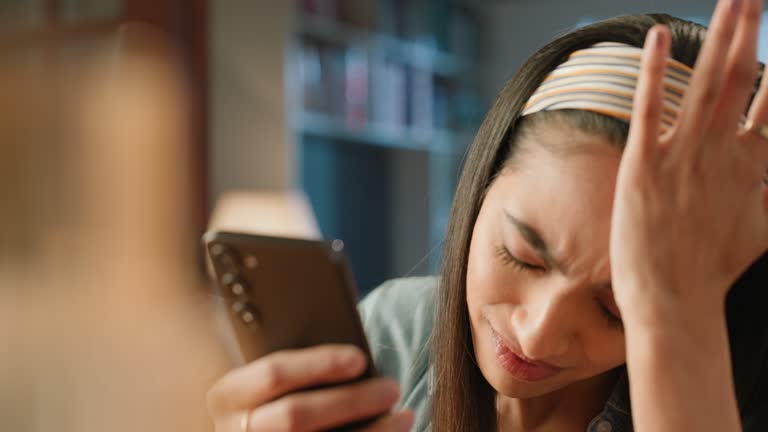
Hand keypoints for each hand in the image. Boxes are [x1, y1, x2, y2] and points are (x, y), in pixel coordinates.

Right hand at [206, 344, 413, 431]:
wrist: (256, 431)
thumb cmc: (271, 396)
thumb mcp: (266, 379)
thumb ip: (293, 360)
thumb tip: (347, 337)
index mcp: (227, 395)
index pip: (272, 373)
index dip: (318, 364)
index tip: (360, 358)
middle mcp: (234, 430)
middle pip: (296, 416)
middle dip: (350, 401)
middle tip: (392, 387)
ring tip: (404, 415)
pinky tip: (393, 431)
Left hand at [610, 0, 767, 322]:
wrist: (674, 300)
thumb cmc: (711, 269)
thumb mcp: (761, 227)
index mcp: (752, 165)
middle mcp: (723, 152)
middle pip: (741, 79)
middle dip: (751, 32)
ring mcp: (684, 156)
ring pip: (706, 84)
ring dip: (721, 37)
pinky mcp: (644, 164)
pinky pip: (651, 108)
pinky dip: (656, 72)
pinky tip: (659, 36)